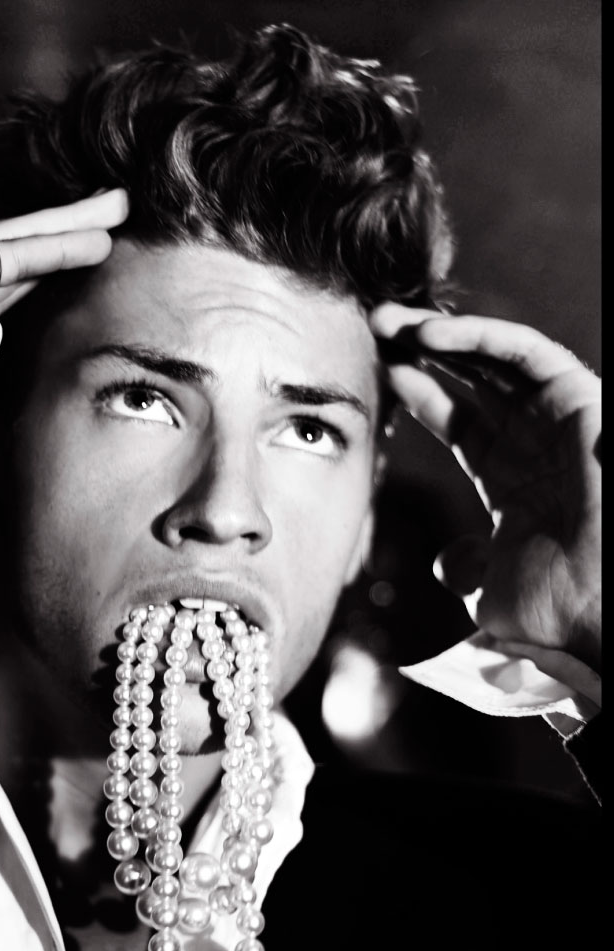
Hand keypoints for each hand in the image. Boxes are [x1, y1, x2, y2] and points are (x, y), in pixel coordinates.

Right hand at [0, 189, 128, 534]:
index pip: (0, 312)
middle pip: (17, 270)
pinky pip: (8, 253)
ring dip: (70, 226)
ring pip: (15, 248)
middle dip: (66, 242)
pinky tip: (99, 234)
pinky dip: (56, 244)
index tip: (84, 283)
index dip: (43, 291)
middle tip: (112, 221)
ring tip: (118, 205)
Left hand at [369, 303, 600, 671]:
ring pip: (494, 356)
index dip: (418, 394)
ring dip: (440, 334)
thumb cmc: (555, 612)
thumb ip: (466, 572)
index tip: (377, 375)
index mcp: (512, 480)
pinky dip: (477, 336)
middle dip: (421, 353)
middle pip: (472, 379)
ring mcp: (557, 421)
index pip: (460, 421)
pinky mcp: (580, 399)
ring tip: (390, 322)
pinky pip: (524, 351)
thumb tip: (446, 564)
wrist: (600, 611)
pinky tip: (429, 334)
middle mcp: (535, 443)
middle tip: (375, 329)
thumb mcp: (490, 594)